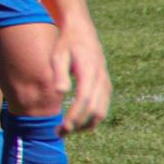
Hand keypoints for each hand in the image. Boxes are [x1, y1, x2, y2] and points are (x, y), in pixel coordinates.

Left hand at [52, 18, 110, 134]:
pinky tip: (76, 122)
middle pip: (95, 110)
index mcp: (89, 71)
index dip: (75, 116)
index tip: (62, 127)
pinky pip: (102, 107)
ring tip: (66, 130)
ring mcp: (105, 83)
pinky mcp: (105, 86)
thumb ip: (59, 73)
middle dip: (79, 124)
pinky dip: (91, 118)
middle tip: (60, 133)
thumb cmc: (65, 44)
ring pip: (101, 112)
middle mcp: (101, 79)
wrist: (81, 31)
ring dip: (86, 125)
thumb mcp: (57, 55)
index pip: (84, 100)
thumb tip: (61, 92)